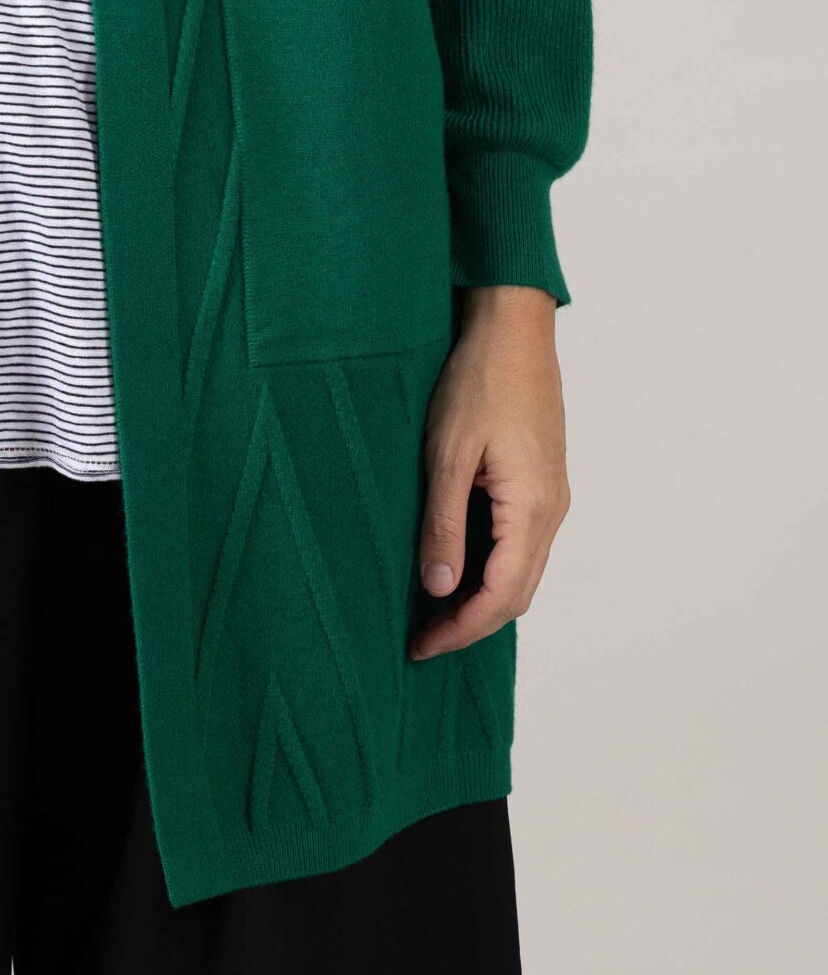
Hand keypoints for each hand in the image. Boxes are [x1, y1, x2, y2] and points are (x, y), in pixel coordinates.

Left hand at [409, 284, 569, 661]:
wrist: (513, 327)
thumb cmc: (478, 382)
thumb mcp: (447, 455)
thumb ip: (444, 525)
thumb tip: (439, 590)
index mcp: (532, 508)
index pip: (502, 596)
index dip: (461, 629)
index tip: (420, 647)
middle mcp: (552, 510)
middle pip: (518, 593)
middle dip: (471, 623)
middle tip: (421, 638)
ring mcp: (553, 497)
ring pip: (523, 571)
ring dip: (482, 598)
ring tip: (432, 610)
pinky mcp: (543, 482)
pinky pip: (522, 544)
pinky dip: (492, 568)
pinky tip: (457, 565)